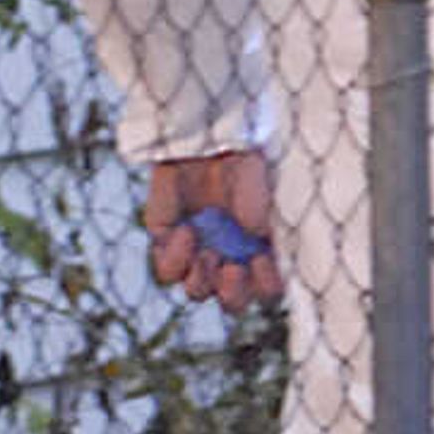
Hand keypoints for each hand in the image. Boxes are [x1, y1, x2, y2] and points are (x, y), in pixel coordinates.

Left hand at [144, 150, 282, 311]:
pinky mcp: (165, 239)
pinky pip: (166, 269)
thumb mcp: (265, 193)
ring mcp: (197, 250)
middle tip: (233, 266)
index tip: (263, 259)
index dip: (266, 284)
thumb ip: (264, 221)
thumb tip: (254, 239)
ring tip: (209, 253)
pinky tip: (187, 231)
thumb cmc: (244, 160)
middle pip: (231, 300)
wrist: (205, 133)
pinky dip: (176, 257)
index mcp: (262, 248)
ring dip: (203, 280)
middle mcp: (231, 255)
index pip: (267, 288)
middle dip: (232, 293)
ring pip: (196, 291)